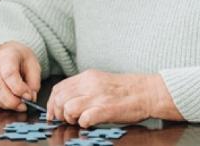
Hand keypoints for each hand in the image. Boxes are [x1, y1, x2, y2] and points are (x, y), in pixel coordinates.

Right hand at [0, 41, 40, 110]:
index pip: (9, 74)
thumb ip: (33, 83)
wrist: (8, 54)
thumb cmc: (21, 60)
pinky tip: (7, 103)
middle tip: (23, 106)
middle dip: (11, 101)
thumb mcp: (34, 66)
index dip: (19, 88)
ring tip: (17, 104)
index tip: (28, 96)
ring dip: (5, 104)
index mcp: (6, 56)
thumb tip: (29, 98)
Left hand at [46, 69, 181, 126]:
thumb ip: (84, 87)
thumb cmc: (126, 90)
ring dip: (69, 118)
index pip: (59, 88)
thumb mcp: (100, 81)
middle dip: (58, 112)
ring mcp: (97, 97)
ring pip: (68, 107)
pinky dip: (83, 123)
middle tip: (65, 119)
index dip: (52, 102)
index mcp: (87, 77)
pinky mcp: (106, 109)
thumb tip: (67, 99)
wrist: (147, 92)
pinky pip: (85, 118)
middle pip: (60, 98)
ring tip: (78, 121)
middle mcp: (89, 85)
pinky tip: (89, 123)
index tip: (52, 113)